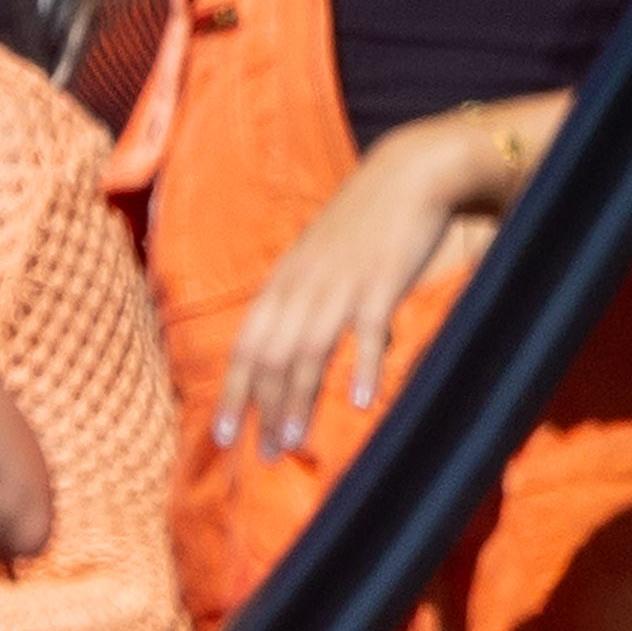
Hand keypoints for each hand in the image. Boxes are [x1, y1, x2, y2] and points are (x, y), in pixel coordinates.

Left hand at [217, 114, 475, 455]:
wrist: (408, 173)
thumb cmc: (366, 224)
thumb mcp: (325, 264)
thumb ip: (311, 304)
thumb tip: (302, 349)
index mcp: (285, 283)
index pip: (245, 346)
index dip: (233, 393)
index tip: (223, 437)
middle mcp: (302, 285)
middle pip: (270, 357)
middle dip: (261, 411)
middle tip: (260, 457)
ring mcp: (339, 283)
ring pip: (307, 351)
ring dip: (299, 401)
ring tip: (293, 444)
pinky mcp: (380, 279)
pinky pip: (368, 329)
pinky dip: (363, 366)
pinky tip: (362, 403)